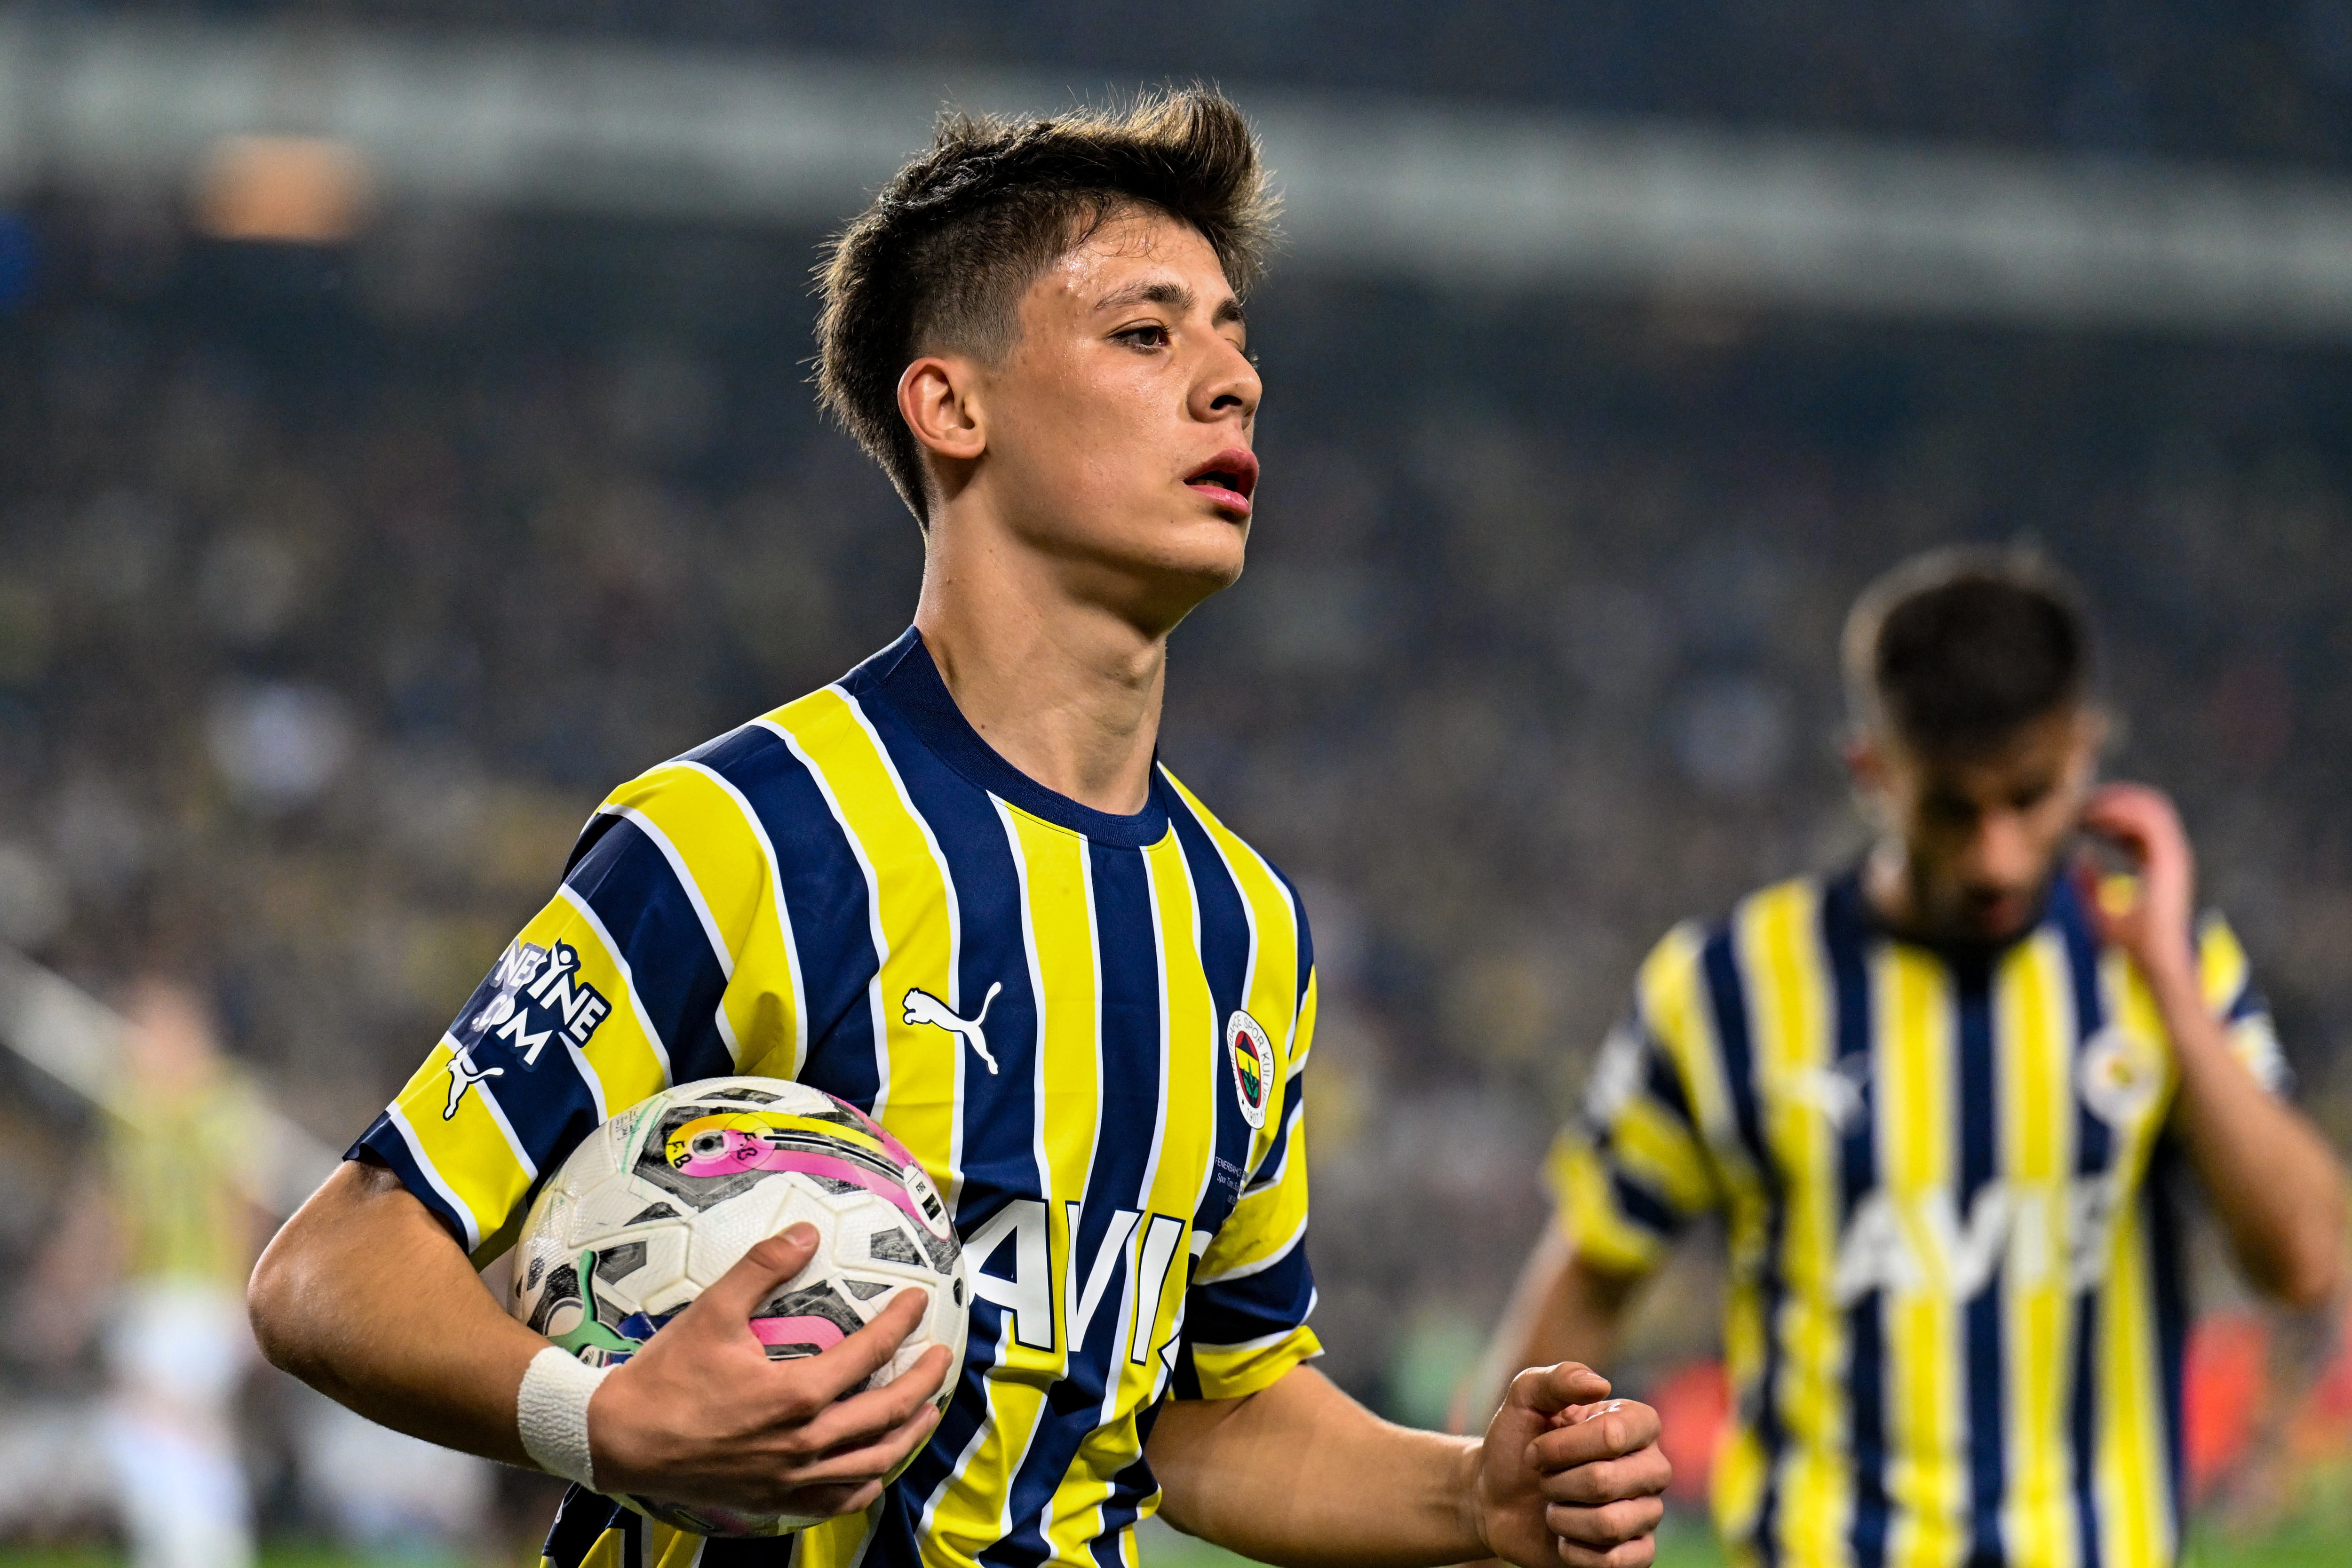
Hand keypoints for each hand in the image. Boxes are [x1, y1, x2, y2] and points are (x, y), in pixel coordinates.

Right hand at [587, 1222, 951, 1517]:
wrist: (620, 1440)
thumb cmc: (665, 1376)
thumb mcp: (712, 1311)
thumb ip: (762, 1268)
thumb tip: (805, 1231)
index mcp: (795, 1396)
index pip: (869, 1354)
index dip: (900, 1324)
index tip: (918, 1301)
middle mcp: (804, 1445)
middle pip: (886, 1414)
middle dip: (923, 1383)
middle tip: (941, 1357)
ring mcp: (793, 1479)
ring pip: (873, 1462)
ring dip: (907, 1434)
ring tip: (926, 1410)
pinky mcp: (776, 1500)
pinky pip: (838, 1501)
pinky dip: (866, 1484)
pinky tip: (876, 1469)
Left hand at [1471, 1362, 1669, 1567]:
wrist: (1495, 1497)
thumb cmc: (1516, 1443)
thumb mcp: (1524, 1399)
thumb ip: (1558, 1379)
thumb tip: (1600, 1384)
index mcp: (1636, 1423)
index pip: (1613, 1434)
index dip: (1563, 1447)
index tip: (1536, 1449)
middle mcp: (1651, 1466)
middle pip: (1606, 1481)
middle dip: (1556, 1482)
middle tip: (1543, 1480)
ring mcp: (1647, 1512)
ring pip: (1609, 1524)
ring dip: (1562, 1517)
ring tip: (1553, 1507)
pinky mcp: (1636, 1553)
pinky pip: (1614, 1561)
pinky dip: (1574, 1551)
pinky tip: (1564, 1538)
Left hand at [2078, 782, 2196, 993]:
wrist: (2156, 963)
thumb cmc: (2132, 945)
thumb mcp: (2098, 912)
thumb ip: (2088, 884)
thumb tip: (2078, 858)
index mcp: (2155, 865)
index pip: (2138, 823)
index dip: (2111, 811)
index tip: (2081, 811)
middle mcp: (2168, 856)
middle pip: (2147, 808)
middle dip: (2115, 798)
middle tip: (2081, 799)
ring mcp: (2174, 857)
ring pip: (2153, 809)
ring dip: (2119, 801)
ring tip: (2086, 804)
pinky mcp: (2172, 862)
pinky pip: (2153, 823)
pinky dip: (2125, 813)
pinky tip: (2096, 816)